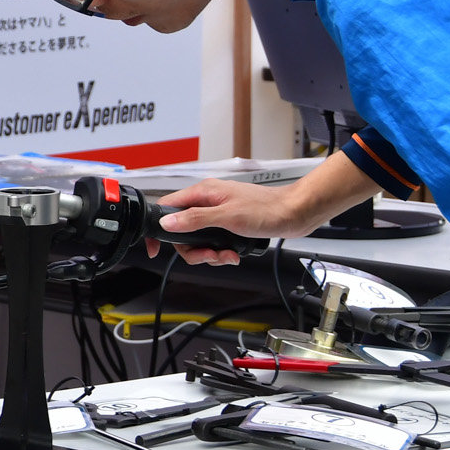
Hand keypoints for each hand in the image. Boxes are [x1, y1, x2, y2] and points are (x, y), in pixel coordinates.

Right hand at [150, 179, 324, 265]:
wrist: (295, 213)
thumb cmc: (268, 209)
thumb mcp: (227, 217)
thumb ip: (195, 219)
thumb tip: (168, 223)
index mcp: (203, 193)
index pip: (168, 208)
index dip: (159, 229)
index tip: (155, 247)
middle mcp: (208, 201)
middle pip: (183, 231)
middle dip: (194, 249)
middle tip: (209, 255)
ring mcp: (219, 213)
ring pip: (199, 240)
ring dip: (210, 254)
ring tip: (226, 256)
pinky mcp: (230, 225)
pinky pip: (214, 242)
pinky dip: (221, 253)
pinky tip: (234, 253)